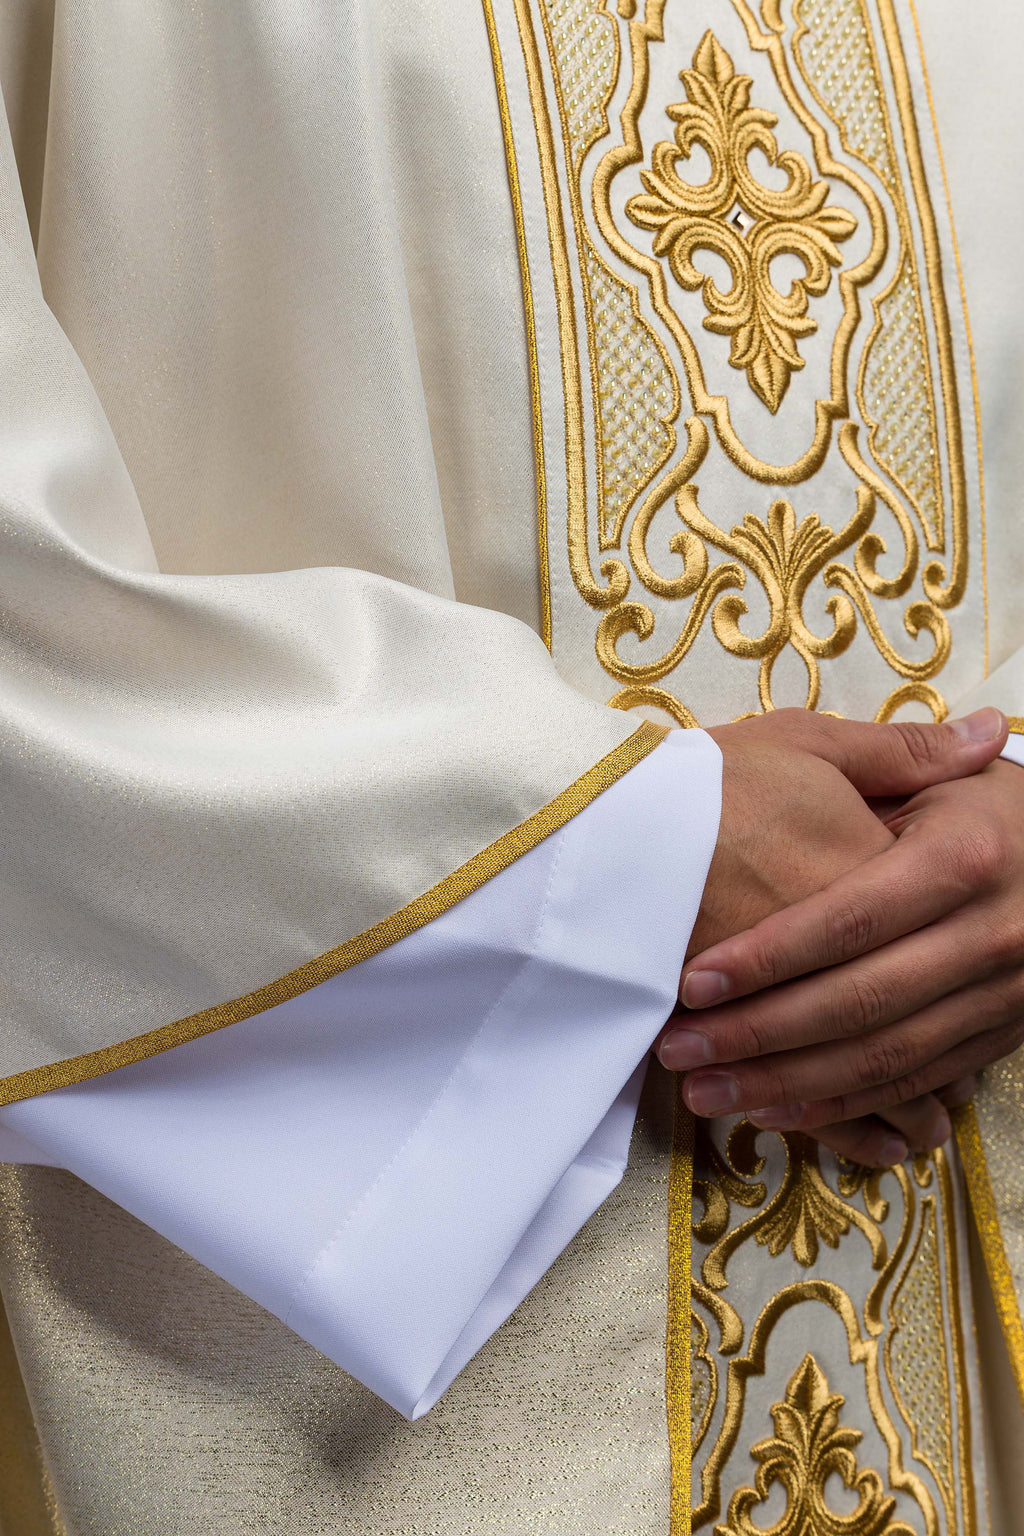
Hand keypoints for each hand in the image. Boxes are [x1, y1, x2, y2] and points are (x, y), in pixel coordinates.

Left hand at [666, 710, 1018, 1162]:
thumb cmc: (986, 805)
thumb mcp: (942, 772)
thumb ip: (896, 757)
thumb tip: (871, 729)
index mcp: (964, 860)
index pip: (851, 920)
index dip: (770, 957)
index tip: (692, 982)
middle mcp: (992, 935)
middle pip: (860, 1002)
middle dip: (759, 1035)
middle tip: (678, 1050)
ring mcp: (1001, 995)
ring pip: (884, 1058)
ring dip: (787, 1084)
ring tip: (705, 1091)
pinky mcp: (999, 1036)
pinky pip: (914, 1082)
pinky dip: (843, 1104)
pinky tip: (775, 1111)